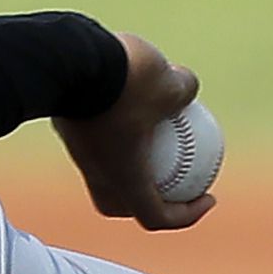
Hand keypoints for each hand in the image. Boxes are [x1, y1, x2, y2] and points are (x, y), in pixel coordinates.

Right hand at [52, 31, 217, 231]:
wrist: (66, 57)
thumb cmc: (125, 80)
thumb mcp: (169, 83)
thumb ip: (185, 89)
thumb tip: (189, 88)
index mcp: (124, 178)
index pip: (155, 217)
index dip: (186, 216)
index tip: (207, 197)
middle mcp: (96, 172)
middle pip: (121, 203)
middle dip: (147, 201)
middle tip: (173, 182)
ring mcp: (77, 150)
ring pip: (105, 168)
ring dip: (129, 161)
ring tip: (152, 133)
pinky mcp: (66, 124)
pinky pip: (95, 137)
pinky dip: (114, 130)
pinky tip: (128, 97)